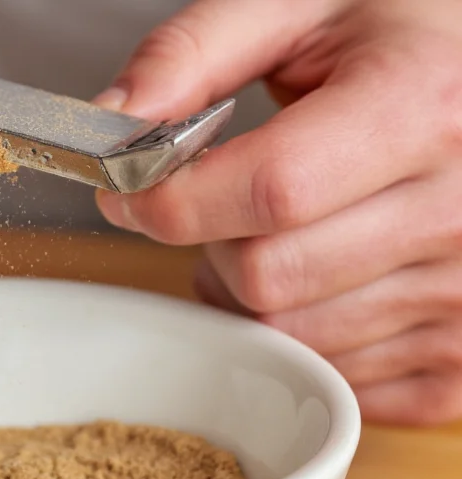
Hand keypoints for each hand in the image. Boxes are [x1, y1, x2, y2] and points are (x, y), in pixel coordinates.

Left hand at [93, 0, 461, 425]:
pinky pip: (340, 382)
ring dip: (250, 296)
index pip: (270, 193)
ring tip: (278, 235)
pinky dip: (301, 340)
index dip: (174, 202)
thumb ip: (194, 53)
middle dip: (211, 247)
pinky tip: (321, 280)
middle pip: (269, 279)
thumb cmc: (401, 38)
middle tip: (222, 208)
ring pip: (293, 338)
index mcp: (422, 108)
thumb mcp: (301, 6)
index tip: (131, 193)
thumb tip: (115, 123)